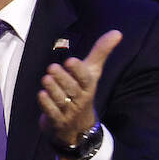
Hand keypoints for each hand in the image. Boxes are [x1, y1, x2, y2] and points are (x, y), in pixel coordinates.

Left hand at [38, 30, 121, 150]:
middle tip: (52, 68)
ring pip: (61, 100)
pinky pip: (52, 113)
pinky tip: (41, 94)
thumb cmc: (82, 91)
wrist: (77, 126)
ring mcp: (69, 112)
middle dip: (62, 78)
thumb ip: (100, 52)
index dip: (78, 71)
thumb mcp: (91, 72)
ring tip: (46, 79)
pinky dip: (46, 104)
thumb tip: (117, 32)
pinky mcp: (57, 121)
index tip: (70, 61)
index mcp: (88, 86)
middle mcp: (80, 99)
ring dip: (52, 89)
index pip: (86, 78)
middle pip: (72, 89)